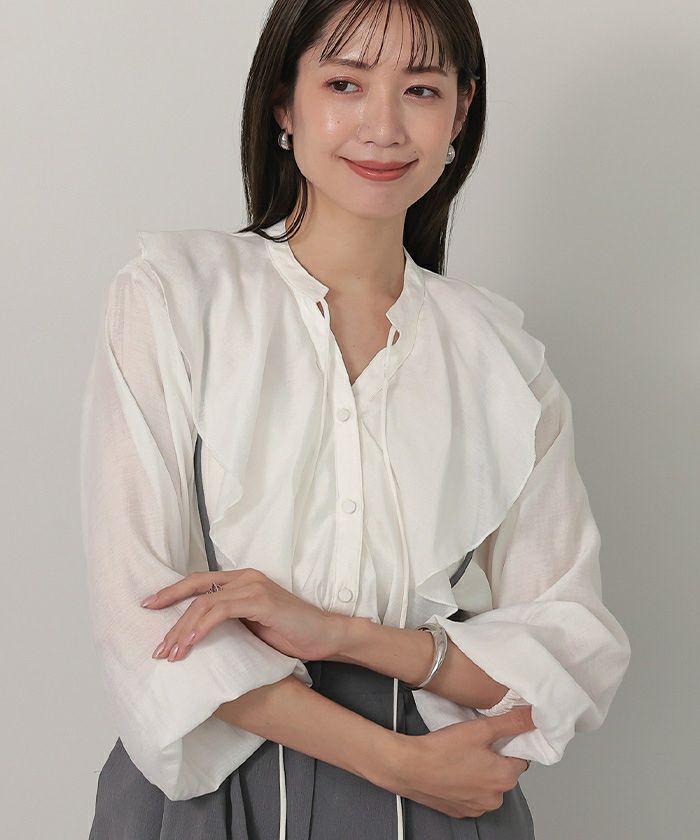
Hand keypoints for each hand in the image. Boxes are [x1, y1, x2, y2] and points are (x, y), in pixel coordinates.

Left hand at [141, 569, 343, 661]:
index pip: (199, 582)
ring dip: (183, 629)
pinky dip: (202, 627)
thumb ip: (230, 621)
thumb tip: (197, 636)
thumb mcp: (252, 627)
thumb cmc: (290, 634)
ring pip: (205, 602)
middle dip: (170, 615)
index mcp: (242, 580)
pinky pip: (222, 611)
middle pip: (196, 589)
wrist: (324, 636)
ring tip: (171, 653)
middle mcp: (245, 577)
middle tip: (156, 644)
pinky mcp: (261, 600)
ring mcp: (253, 586)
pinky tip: (191, 643)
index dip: (172, 592)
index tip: (149, 606)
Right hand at [385, 706, 535, 818]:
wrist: (409, 767)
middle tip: (473, 743)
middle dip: (493, 758)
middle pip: (504, 772)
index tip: (493, 736)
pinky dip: (465, 783)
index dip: (508, 744)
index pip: (521, 758)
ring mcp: (477, 808)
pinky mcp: (460, 811)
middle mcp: (494, 798)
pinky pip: (471, 795)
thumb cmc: (442, 751)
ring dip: (479, 772)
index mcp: (504, 778)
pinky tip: (452, 769)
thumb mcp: (480, 729)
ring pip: (487, 784)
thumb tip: (533, 716)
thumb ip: (511, 722)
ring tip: (460, 756)